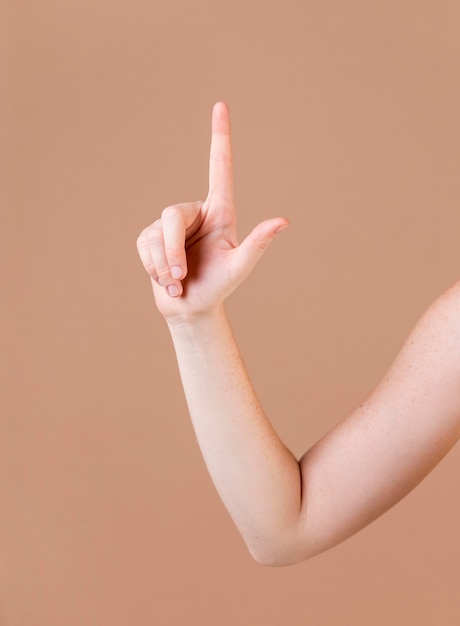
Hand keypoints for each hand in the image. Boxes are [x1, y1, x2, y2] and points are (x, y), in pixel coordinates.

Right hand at [136, 102, 288, 321]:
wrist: (192, 308)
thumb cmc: (220, 286)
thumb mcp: (240, 267)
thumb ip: (257, 243)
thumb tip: (283, 221)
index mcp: (219, 212)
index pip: (219, 168)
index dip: (219, 137)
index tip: (221, 106)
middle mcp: (194, 213)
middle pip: (172, 215)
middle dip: (172, 250)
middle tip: (181, 276)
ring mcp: (169, 226)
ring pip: (155, 235)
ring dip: (164, 265)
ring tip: (178, 282)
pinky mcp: (150, 239)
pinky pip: (144, 247)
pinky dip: (153, 268)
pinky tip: (166, 280)